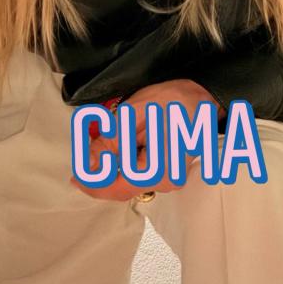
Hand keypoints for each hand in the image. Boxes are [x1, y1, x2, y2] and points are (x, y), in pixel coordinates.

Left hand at [70, 79, 225, 200]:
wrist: (207, 95)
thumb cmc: (177, 99)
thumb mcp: (136, 111)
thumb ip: (111, 137)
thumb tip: (91, 159)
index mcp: (159, 170)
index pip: (117, 188)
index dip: (92, 184)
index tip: (75, 176)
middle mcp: (166, 181)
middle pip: (122, 186)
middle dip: (102, 171)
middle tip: (90, 147)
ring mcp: (171, 178)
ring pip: (131, 180)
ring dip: (115, 164)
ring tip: (112, 136)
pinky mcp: (170, 171)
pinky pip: (142, 173)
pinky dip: (128, 161)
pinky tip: (128, 140)